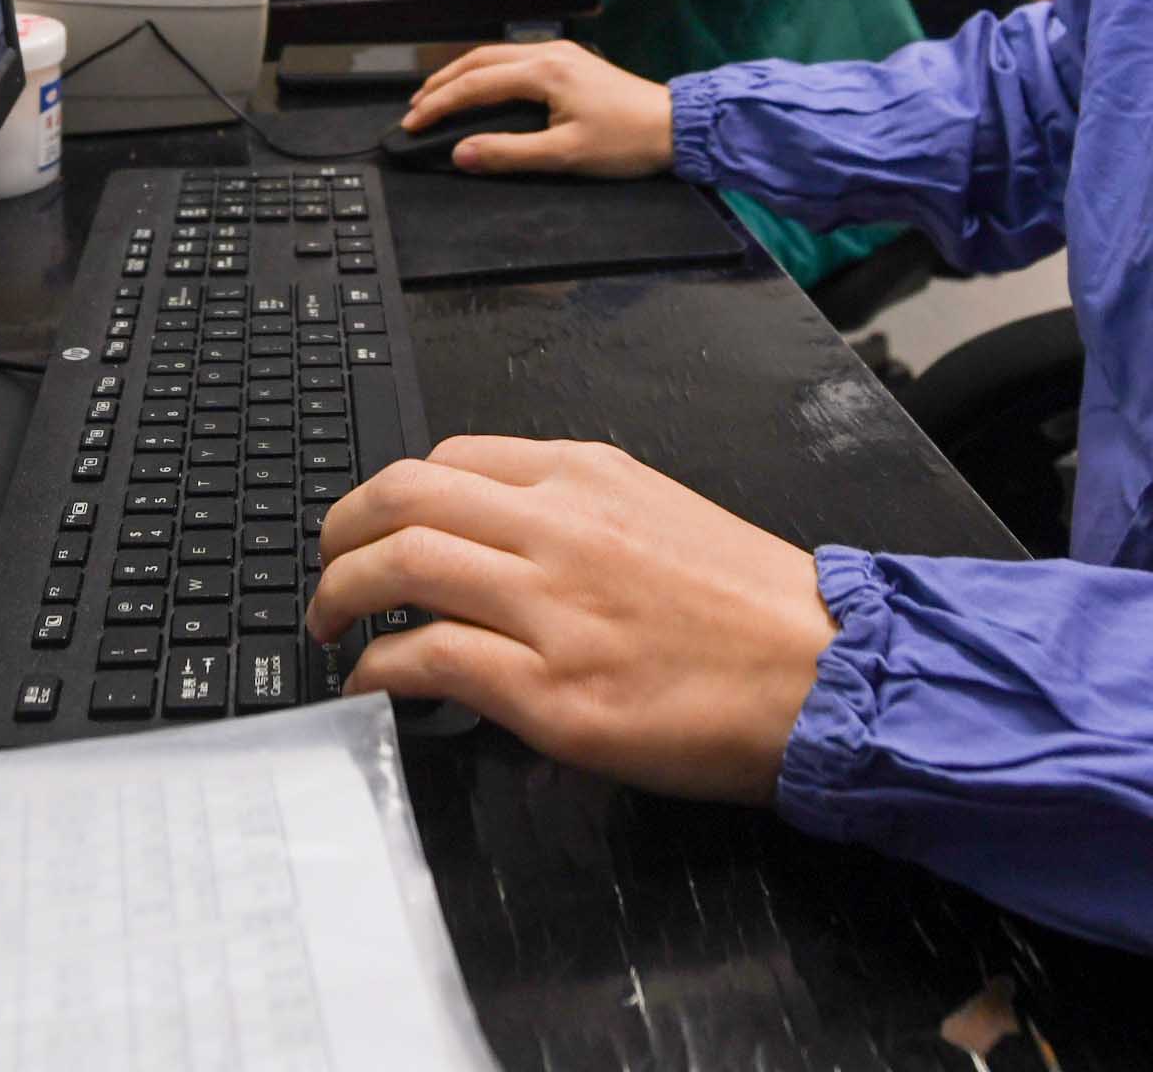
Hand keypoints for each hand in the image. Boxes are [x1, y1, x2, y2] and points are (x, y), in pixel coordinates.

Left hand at [309, 437, 836, 802]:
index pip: (448, 459)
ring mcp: (553, 608)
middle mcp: (560, 526)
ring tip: (330, 628)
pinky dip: (379, 669)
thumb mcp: (661, 513)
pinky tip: (371, 684)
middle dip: (339, 533)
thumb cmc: (755, 608)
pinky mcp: (553, 693)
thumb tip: (495, 539)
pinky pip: (429, 659)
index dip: (388, 496)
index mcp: (587, 476)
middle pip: (402, 496)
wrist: (827, 675)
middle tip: (326, 570)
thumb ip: (577, 514)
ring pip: (401, 564)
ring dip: (340, 597)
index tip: (370, 527)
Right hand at [400, 41, 672, 174]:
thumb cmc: (626, 142)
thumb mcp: (565, 156)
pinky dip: (486, 70)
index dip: (439, 104)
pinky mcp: (570, 60)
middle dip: (442, 82)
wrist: (674, 125)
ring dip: (462, 73)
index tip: (412, 123)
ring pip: (495, 54)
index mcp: (544, 72)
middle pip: (478, 59)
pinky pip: (514, 57)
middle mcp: (548, 53)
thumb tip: (461, 153)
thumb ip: (509, 153)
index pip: (475, 84)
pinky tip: (480, 85)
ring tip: (437, 95)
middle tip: (415, 106)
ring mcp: (560, 53)